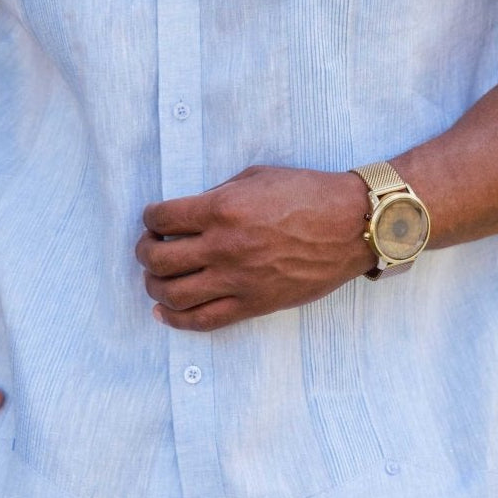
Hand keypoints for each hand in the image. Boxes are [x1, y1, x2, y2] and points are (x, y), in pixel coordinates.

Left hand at [136, 165, 372, 331]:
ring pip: (173, 294)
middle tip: (150, 247)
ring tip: (156, 277)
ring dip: (154, 286)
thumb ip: (218, 193)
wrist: (352, 225)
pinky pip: (204, 321)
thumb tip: (189, 213)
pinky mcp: (254, 304)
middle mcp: (224, 247)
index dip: (150, 218)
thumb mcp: (256, 177)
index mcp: (222, 209)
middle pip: (159, 259)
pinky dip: (176, 320)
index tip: (153, 219)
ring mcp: (238, 280)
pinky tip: (165, 311)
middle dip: (145, 252)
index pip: (162, 218)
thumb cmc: (308, 194)